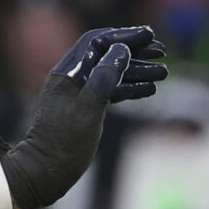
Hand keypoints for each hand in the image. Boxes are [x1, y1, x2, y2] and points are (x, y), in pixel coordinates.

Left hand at [0, 25, 166, 208]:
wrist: (44, 173)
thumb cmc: (63, 143)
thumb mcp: (88, 108)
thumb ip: (104, 77)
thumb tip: (121, 50)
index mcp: (67, 74)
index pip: (96, 42)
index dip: (123, 36)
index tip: (149, 36)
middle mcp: (71, 80)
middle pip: (106, 55)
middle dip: (135, 51)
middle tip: (161, 53)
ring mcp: (78, 95)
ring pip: (111, 74)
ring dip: (138, 71)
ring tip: (164, 73)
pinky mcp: (84, 110)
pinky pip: (110, 92)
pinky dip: (130, 88)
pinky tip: (150, 90)